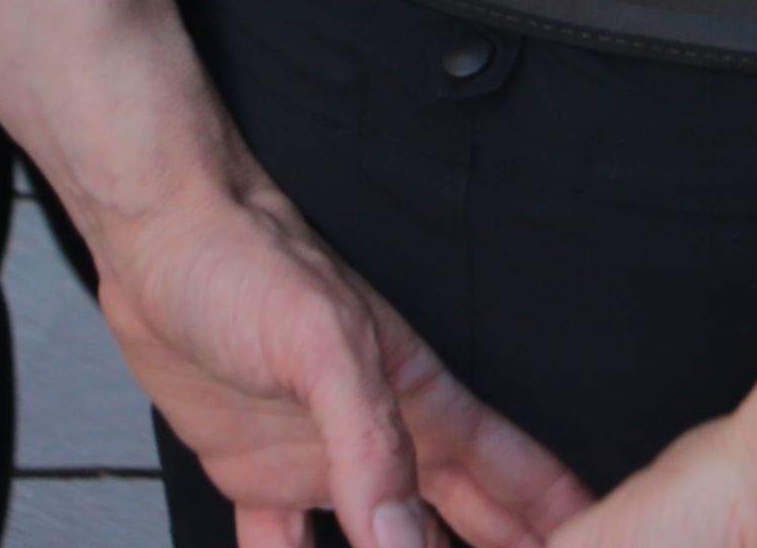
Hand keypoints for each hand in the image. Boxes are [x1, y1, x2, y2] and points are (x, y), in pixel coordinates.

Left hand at [99, 179, 585, 547]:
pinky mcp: (257, 473)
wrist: (162, 239)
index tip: (594, 545)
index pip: (512, 471)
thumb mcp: (324, 345)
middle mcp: (382, 437)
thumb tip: (401, 538)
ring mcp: (322, 460)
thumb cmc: (251, 262)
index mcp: (420, 400)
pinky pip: (286, 545)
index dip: (556, 515)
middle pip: (466, 515)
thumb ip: (370, 442)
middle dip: (505, 544)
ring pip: (389, 537)